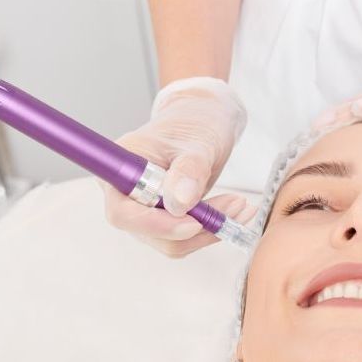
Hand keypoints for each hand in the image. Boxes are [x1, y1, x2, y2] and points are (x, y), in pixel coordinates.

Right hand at [101, 76, 256, 256]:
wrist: (204, 121)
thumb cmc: (194, 122)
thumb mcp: (198, 141)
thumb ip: (188, 170)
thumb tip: (178, 204)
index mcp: (123, 168)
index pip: (123, 212)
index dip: (153, 224)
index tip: (192, 222)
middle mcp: (127, 194)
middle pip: (148, 233)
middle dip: (193, 229)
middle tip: (232, 208)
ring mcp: (146, 209)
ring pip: (171, 241)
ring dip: (208, 231)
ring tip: (239, 206)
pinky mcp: (166, 218)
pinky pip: (185, 236)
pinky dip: (211, 229)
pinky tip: (233, 211)